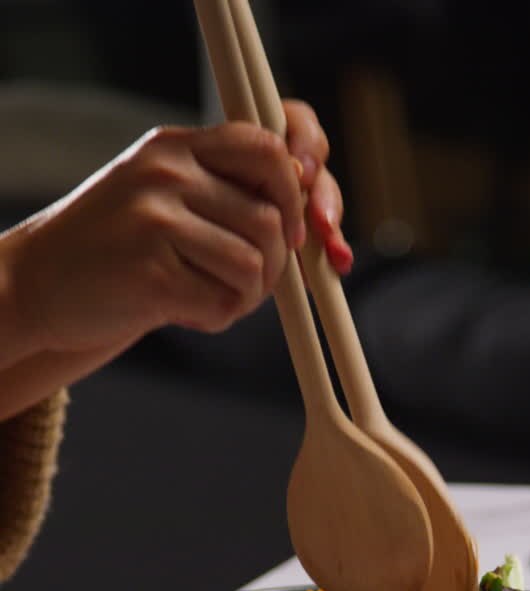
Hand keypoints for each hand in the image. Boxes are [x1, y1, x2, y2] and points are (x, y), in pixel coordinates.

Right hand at [0, 104, 349, 366]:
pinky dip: (215, 318)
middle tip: (244, 287)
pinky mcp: (152, 275)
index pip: (265, 148)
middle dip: (271, 266)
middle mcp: (165, 174)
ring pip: (252, 265)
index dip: (293, 194)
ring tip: (210, 300)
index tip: (288, 231)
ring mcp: (156, 223)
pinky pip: (222, 303)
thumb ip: (217, 188)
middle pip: (268, 219)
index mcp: (173, 147)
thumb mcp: (158, 194)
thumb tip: (303, 201)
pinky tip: (185, 313)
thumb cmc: (112, 247)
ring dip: (244, 297)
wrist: (39, 283)